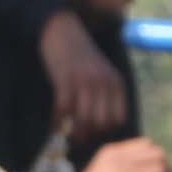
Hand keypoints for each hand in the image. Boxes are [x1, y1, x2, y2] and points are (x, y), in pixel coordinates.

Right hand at [23, 137, 171, 171]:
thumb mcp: (105, 166)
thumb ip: (123, 161)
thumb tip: (149, 163)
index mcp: (114, 151)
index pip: (148, 144)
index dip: (155, 157)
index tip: (150, 170)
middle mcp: (120, 160)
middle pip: (159, 155)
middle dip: (164, 168)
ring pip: (159, 171)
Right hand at [39, 11, 131, 155]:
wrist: (62, 30)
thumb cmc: (81, 55)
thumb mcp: (103, 72)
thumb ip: (106, 94)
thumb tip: (102, 124)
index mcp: (116, 83)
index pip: (118, 118)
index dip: (107, 130)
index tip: (96, 135)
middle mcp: (104, 84)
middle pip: (101, 123)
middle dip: (90, 135)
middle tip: (79, 140)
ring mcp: (85, 82)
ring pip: (83, 120)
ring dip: (74, 133)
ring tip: (67, 138)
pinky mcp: (65, 80)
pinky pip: (63, 110)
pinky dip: (57, 121)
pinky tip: (54, 126)